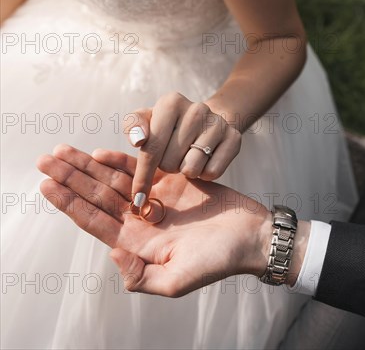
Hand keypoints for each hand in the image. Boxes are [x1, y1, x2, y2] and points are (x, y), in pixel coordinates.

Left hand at [37, 145, 271, 296]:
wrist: (250, 235)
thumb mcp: (177, 281)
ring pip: (114, 179)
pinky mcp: (172, 182)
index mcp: (138, 244)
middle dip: (71, 178)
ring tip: (62, 152)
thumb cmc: (219, 260)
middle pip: (97, 196)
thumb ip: (140, 276)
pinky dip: (120, 160)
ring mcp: (156, 199)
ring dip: (88, 166)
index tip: (46, 186)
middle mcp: (141, 220)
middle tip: (45, 161)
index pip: (94, 221)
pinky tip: (100, 152)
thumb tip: (112, 253)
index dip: (69, 203)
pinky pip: (141, 168)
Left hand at [125, 92, 241, 206]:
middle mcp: (197, 109)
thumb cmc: (169, 126)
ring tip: (188, 158)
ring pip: (191, 169)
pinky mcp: (234, 138)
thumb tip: (138, 140)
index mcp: (171, 102)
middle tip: (173, 157)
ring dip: (186, 171)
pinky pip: (213, 172)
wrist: (206, 122)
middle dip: (167, 167)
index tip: (138, 196)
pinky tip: (204, 161)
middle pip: (170, 162)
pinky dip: (205, 174)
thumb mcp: (147, 121)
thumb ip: (133, 126)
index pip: (151, 148)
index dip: (143, 175)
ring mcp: (218, 123)